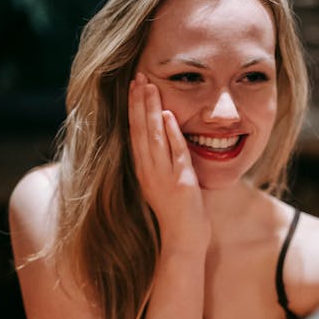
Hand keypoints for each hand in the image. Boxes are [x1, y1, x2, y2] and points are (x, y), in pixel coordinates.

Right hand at [129, 74, 209, 250]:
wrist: (183, 242)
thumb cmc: (178, 215)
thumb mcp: (165, 184)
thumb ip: (163, 163)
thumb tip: (164, 139)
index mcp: (144, 171)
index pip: (135, 134)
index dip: (134, 109)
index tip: (134, 86)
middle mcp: (149, 172)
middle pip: (139, 130)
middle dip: (138, 102)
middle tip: (138, 76)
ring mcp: (163, 178)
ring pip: (153, 138)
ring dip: (151, 111)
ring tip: (149, 86)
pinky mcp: (181, 184)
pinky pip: (175, 154)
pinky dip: (171, 134)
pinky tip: (168, 116)